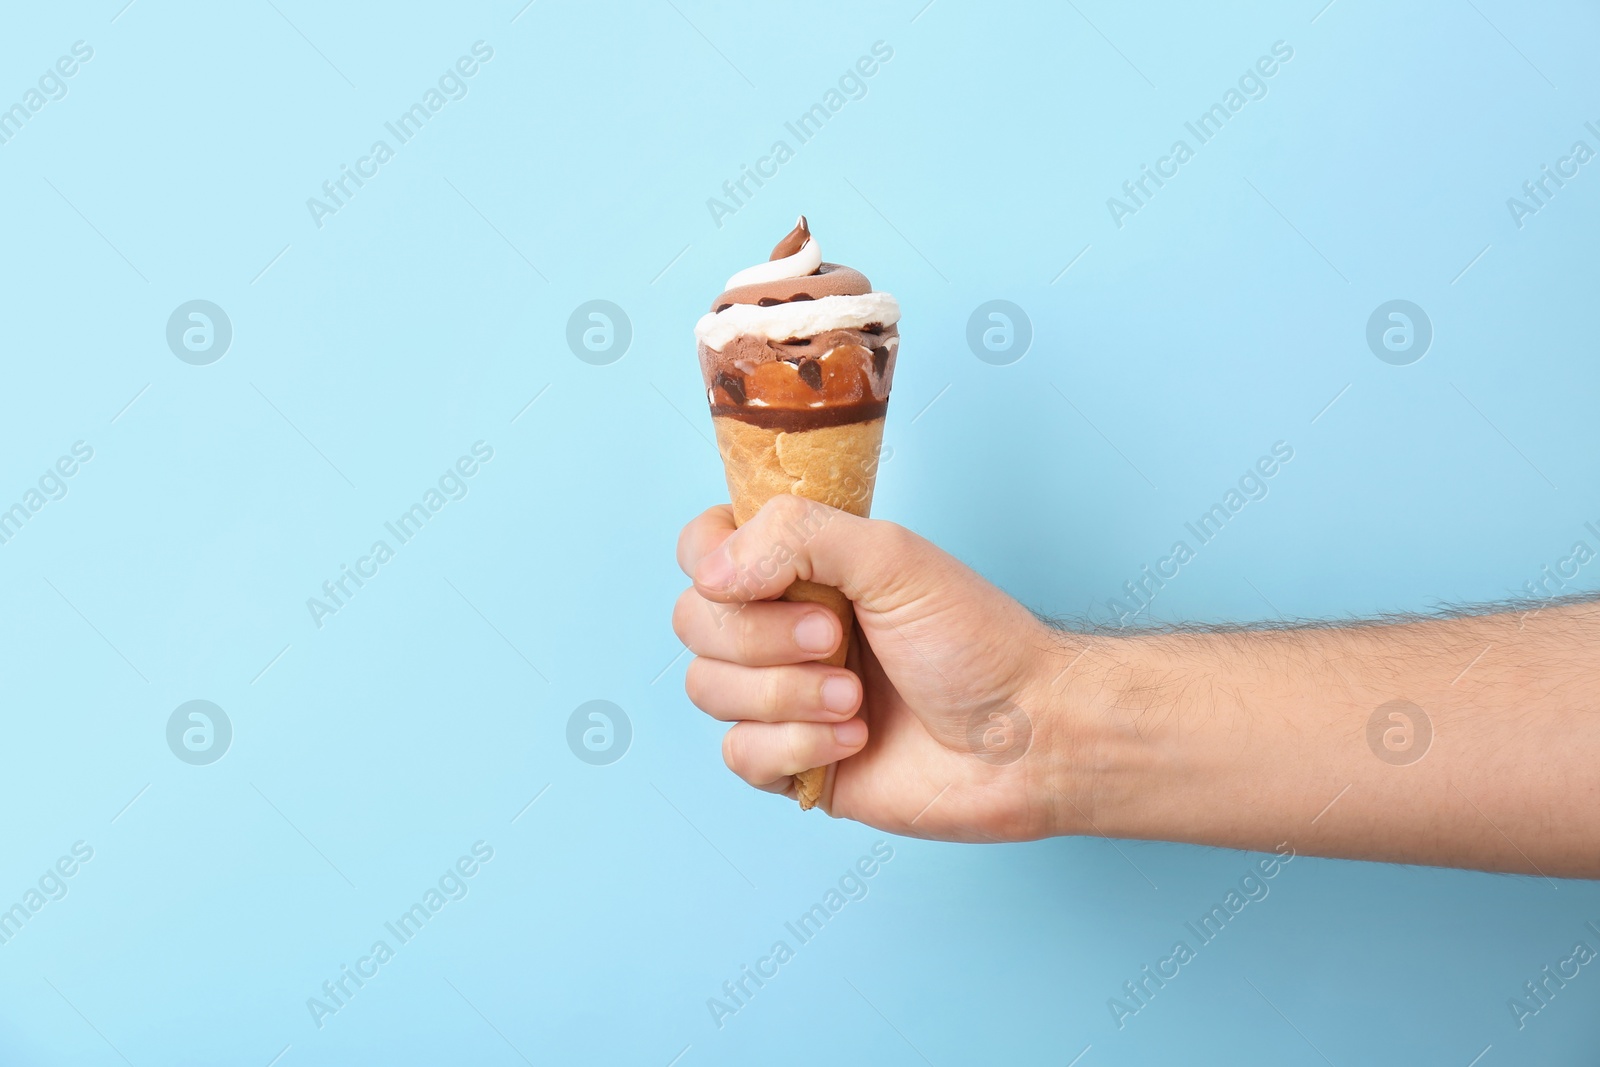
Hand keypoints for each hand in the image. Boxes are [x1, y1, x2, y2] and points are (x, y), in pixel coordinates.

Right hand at [671, 495, 1085, 841]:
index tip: (770, 580)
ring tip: (855, 697)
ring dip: (785, 696)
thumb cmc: (975, 643)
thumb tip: (711, 573)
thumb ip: (797, 537)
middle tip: (837, 640)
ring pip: (707, 690)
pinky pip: (739, 755)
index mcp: (799, 569)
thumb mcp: (891, 558)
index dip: (716, 564)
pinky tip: (855, 741)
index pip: (702, 548)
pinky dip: (797, 748)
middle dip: (762, 638)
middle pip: (693, 622)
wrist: (1026, 736)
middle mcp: (780, 629)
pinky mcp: (793, 764)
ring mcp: (781, 698)